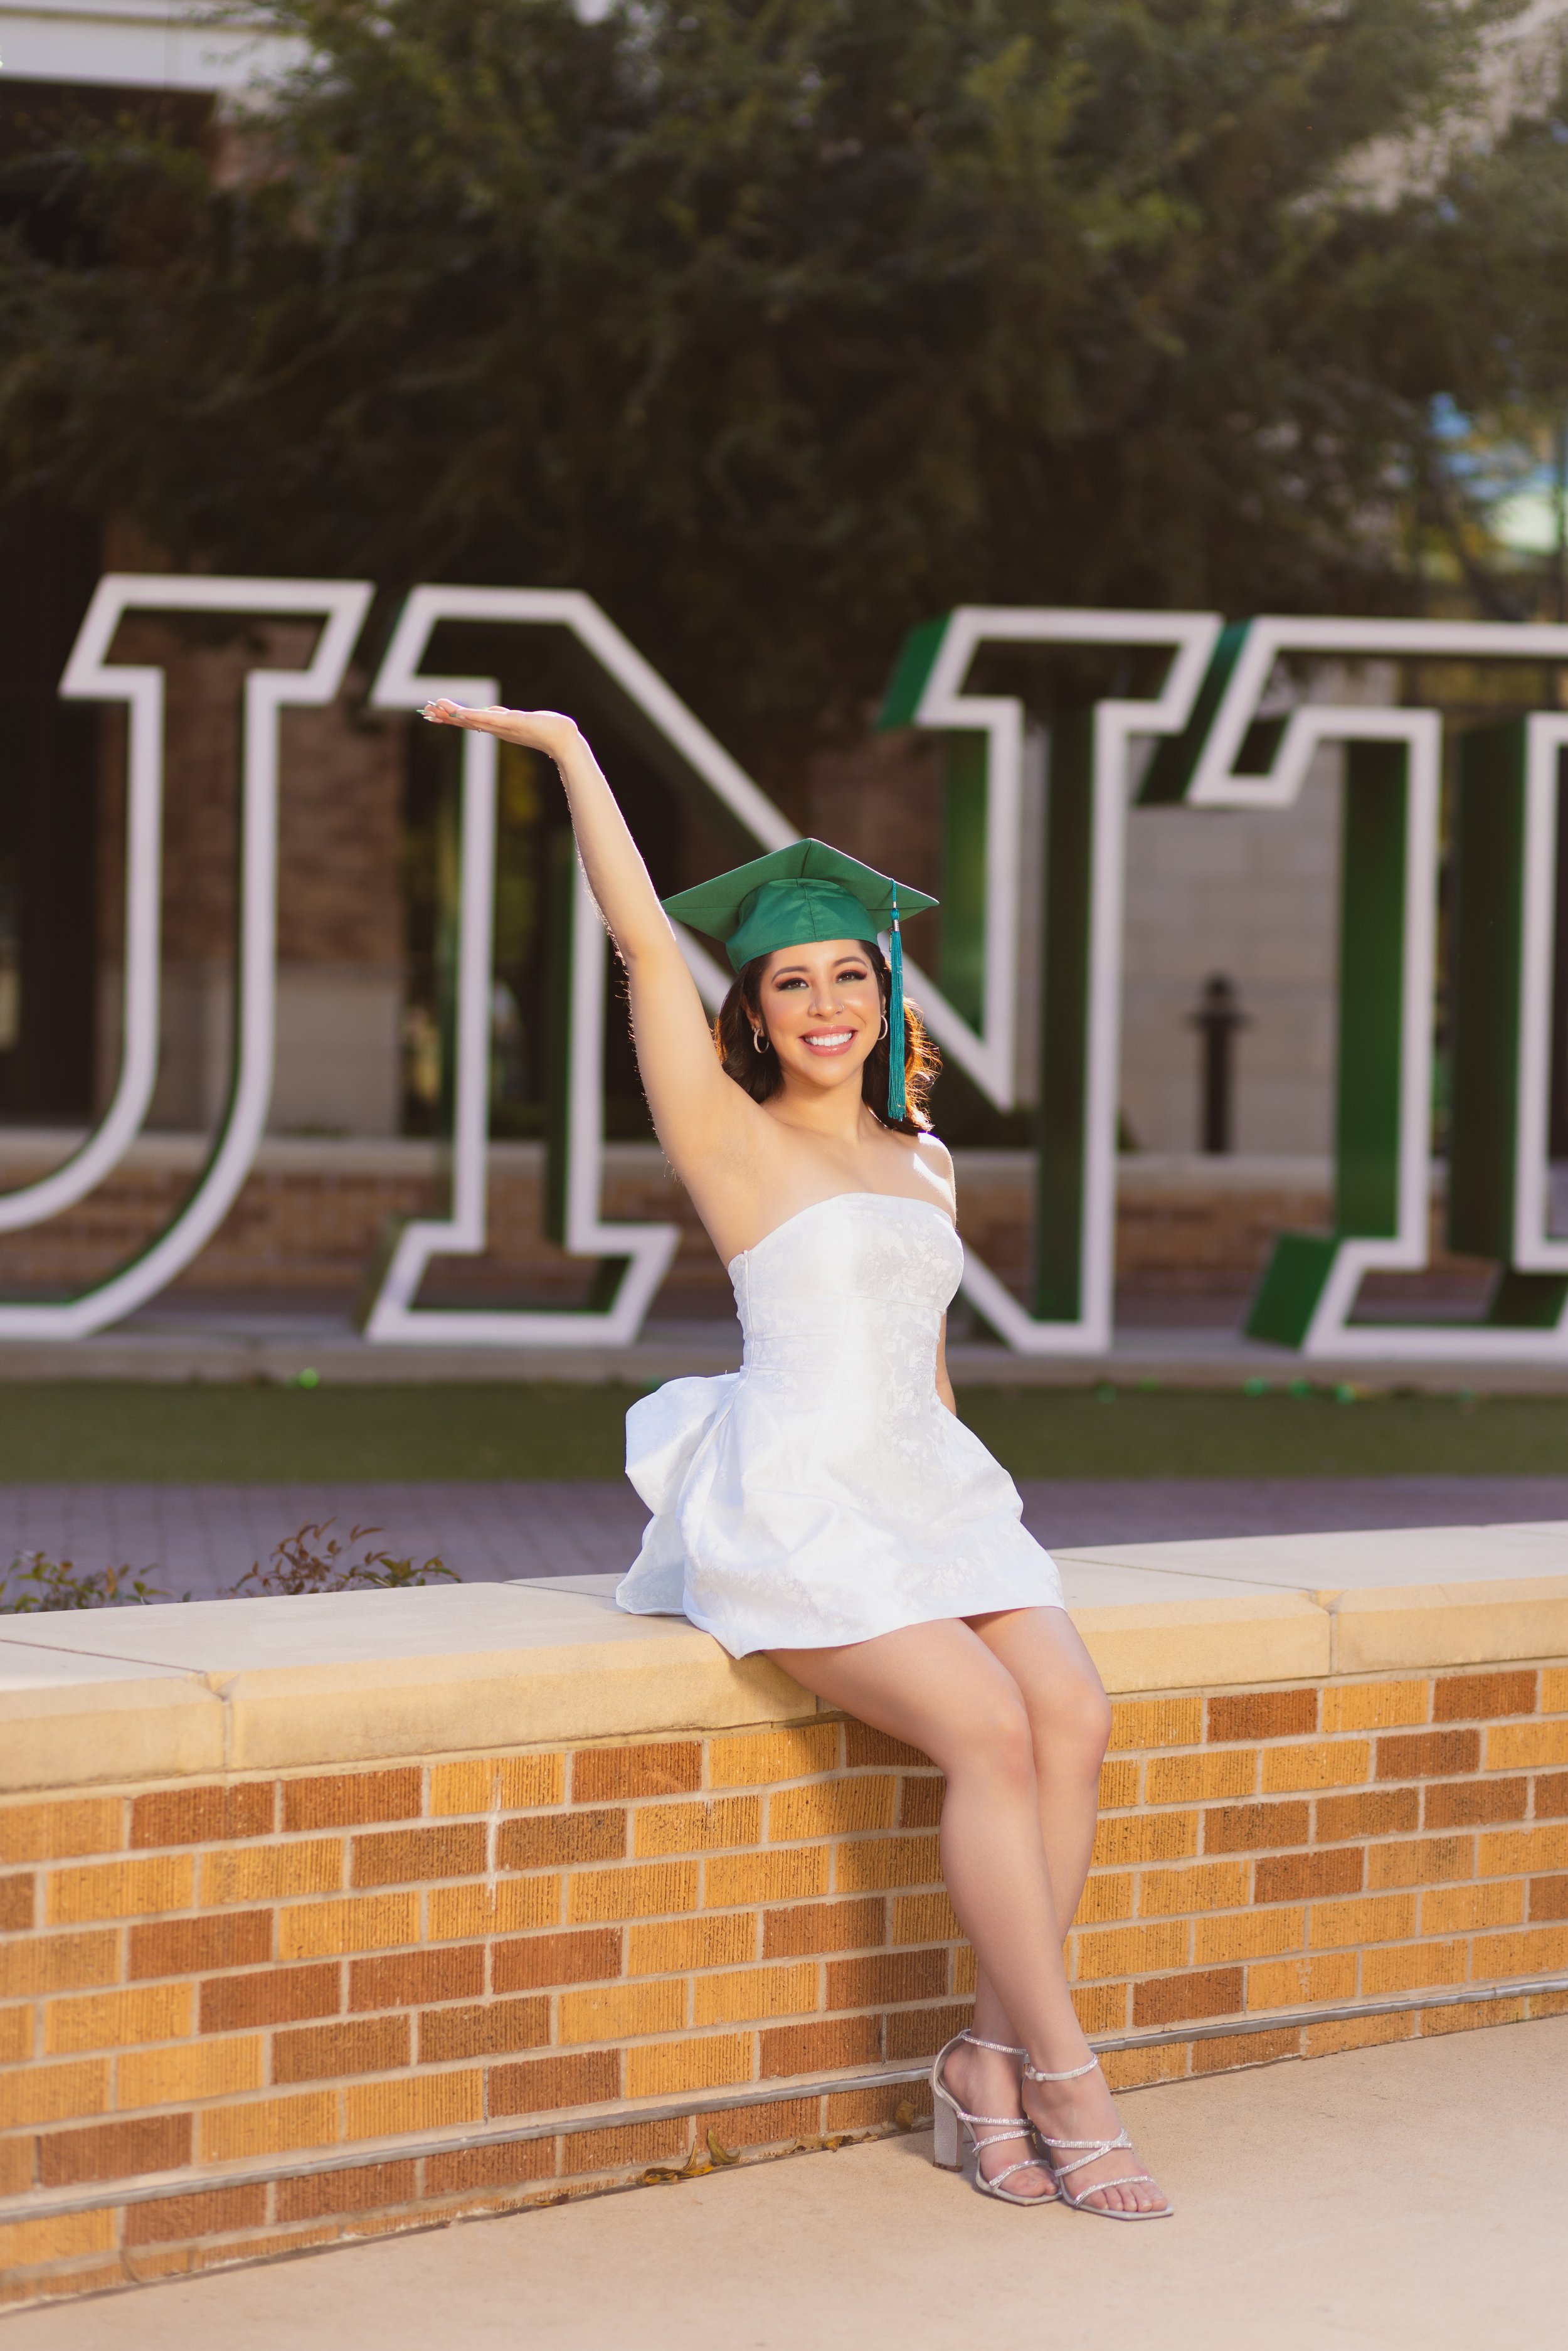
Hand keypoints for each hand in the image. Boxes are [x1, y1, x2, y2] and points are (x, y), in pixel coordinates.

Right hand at [420, 699, 580, 758]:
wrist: (563, 740)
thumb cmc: (548, 730)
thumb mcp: (522, 720)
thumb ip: (506, 717)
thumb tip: (493, 712)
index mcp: (498, 728)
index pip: (470, 721)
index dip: (452, 717)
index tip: (435, 713)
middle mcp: (498, 729)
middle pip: (466, 721)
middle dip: (446, 716)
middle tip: (426, 711)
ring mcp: (503, 727)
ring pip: (473, 720)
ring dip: (454, 715)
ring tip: (436, 709)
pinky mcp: (511, 724)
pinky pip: (489, 720)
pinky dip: (474, 716)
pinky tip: (461, 713)